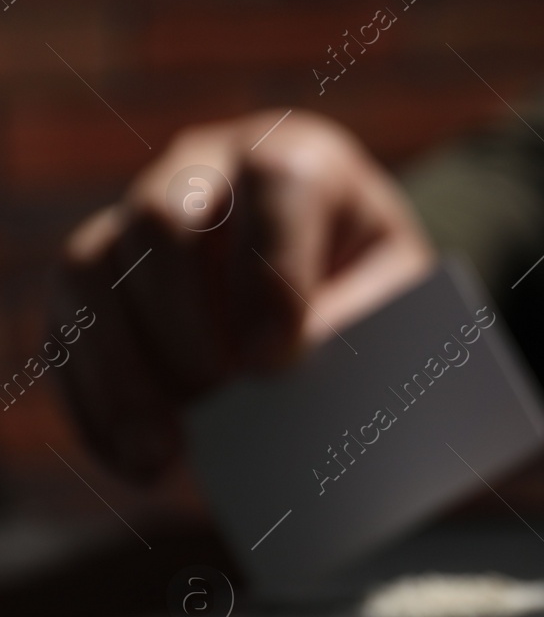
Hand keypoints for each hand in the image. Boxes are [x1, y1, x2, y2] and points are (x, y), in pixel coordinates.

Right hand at [53, 111, 434, 479]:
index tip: (276, 362)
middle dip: (181, 317)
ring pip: (94, 267)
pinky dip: (93, 397)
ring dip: (122, 367)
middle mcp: (210, 167)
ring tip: (160, 451)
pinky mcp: (101, 272)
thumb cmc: (380, 296)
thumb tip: (285, 376)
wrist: (343, 298)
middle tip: (217, 398)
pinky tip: (132, 459)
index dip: (272, 273)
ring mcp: (141, 213)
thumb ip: (362, 327)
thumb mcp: (402, 303)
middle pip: (163, 217)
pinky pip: (69, 324)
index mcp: (301, 158)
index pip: (276, 183)